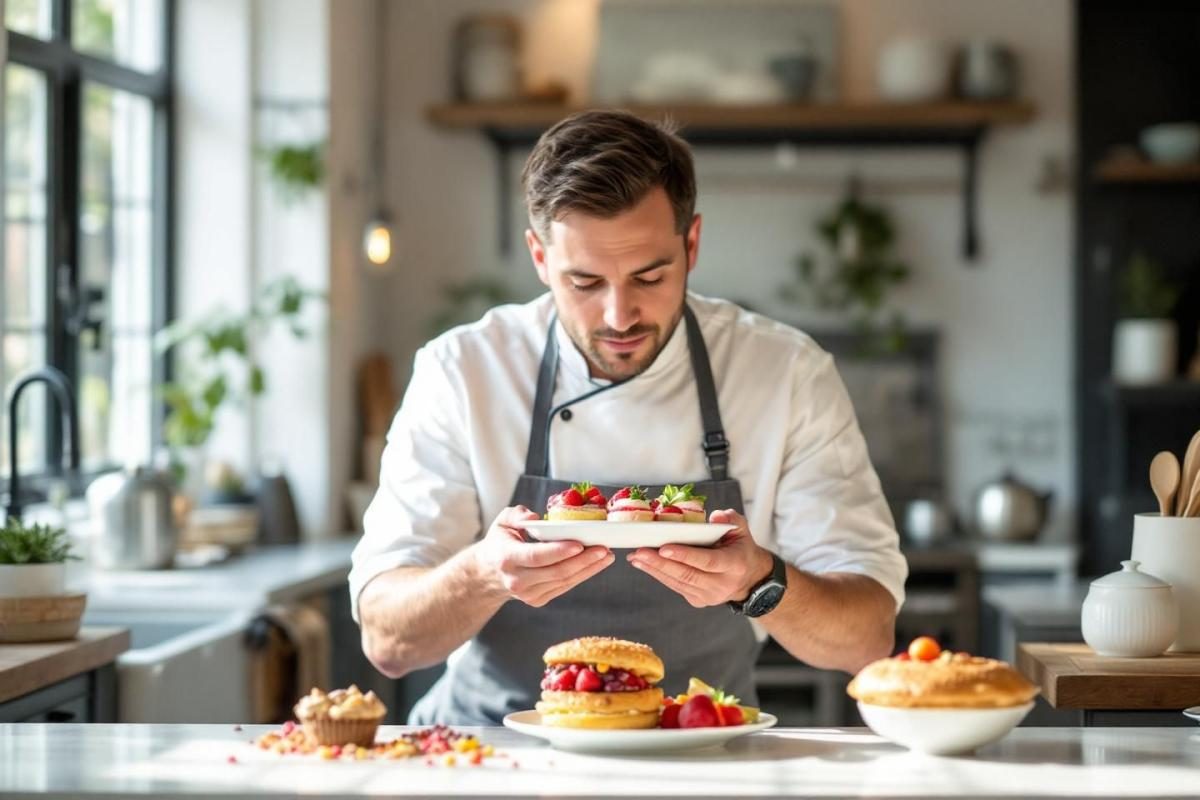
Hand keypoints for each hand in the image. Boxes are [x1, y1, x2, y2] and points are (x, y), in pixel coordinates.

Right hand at [472, 505, 613, 606]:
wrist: (490, 573)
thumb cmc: (500, 542)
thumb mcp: (502, 522)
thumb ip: (517, 514)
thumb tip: (535, 518)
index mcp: (507, 558)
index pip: (537, 556)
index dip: (559, 551)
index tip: (580, 544)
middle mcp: (517, 580)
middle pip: (556, 571)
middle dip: (583, 560)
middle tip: (604, 548)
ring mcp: (528, 594)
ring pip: (564, 581)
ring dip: (588, 569)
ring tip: (606, 555)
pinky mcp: (538, 600)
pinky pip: (565, 587)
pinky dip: (582, 575)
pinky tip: (596, 564)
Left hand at [626, 509, 773, 607]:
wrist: (747, 578)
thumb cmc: (740, 548)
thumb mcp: (741, 530)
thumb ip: (730, 520)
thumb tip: (715, 516)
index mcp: (734, 564)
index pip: (708, 561)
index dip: (685, 555)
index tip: (664, 547)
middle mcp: (721, 584)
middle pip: (687, 574)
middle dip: (660, 563)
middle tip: (640, 551)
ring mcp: (709, 595)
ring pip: (678, 582)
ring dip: (654, 569)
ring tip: (636, 557)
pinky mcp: (697, 600)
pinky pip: (675, 586)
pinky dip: (658, 575)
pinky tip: (643, 564)